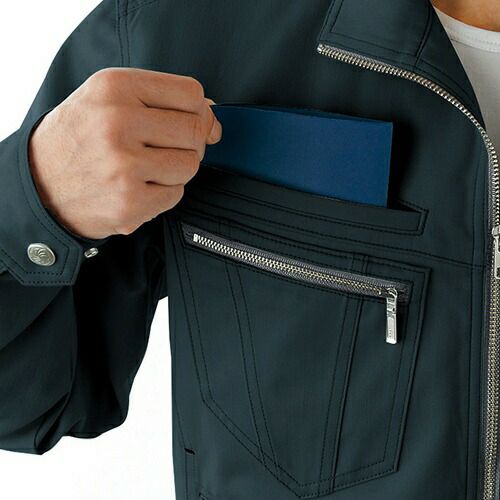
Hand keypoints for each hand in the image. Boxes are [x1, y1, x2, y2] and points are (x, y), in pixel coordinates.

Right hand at [28, 68, 221, 239]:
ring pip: (190, 164)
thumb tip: (212, 115)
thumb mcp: (108, 100)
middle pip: (195, 130)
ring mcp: (124, 166)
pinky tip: (140, 186)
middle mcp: (117, 123)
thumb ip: (161, 100)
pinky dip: (164, 193)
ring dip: (176, 169)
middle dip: (190, 141)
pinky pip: (177, 194)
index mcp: (114, 88)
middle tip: (166, 147)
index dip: (200, 110)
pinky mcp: (130, 202)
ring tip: (148, 168)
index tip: (192, 120)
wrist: (40, 184)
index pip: (191, 94)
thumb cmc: (80, 138)